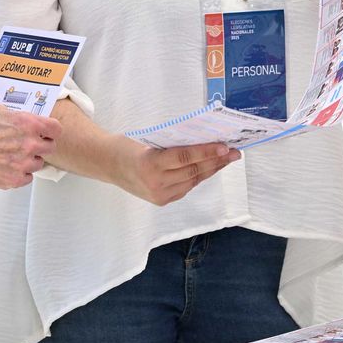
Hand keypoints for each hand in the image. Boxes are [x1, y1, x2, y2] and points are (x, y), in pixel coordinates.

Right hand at [0, 105, 60, 189]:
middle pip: (50, 147)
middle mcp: (29, 144)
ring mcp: (23, 163)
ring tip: (13, 156)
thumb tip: (26, 121)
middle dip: (41, 145)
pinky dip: (21, 173)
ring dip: (30, 160)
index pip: (56, 129)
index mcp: (28, 124)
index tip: (49, 133)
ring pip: (38, 163)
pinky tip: (9, 167)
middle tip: (29, 145)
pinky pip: (27, 178)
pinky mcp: (14, 179)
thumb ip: (18, 117)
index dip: (52, 131)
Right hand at [114, 140, 240, 205]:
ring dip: (211, 169)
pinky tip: (210, 167)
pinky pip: (186, 187)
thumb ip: (172, 145)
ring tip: (227, 159)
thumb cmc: (128, 147)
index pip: (184, 158)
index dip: (206, 152)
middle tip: (234, 152)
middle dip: (216, 161)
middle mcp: (155, 183)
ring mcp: (159, 195)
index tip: (224, 146)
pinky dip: (199, 176)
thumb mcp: (147, 141)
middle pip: (192, 171)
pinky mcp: (162, 201)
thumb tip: (203, 141)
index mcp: (149, 164)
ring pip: (193, 181)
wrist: (107, 165)